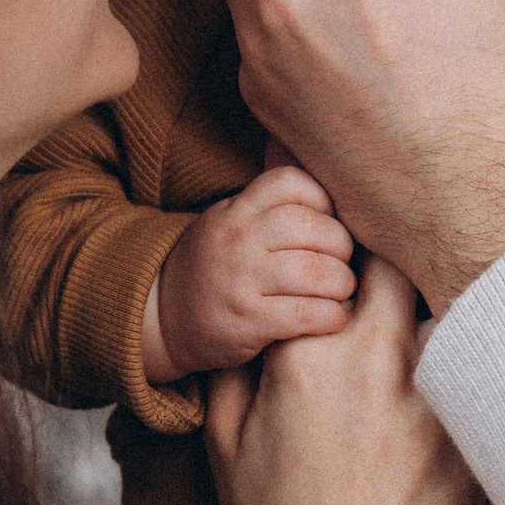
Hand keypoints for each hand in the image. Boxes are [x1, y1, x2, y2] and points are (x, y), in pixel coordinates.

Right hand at [146, 162, 357, 383]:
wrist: (162, 318)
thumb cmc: (212, 268)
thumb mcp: (228, 222)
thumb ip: (267, 206)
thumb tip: (329, 190)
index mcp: (236, 210)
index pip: (291, 183)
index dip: (322, 200)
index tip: (327, 223)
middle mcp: (239, 240)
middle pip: (315, 229)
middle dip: (341, 247)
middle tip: (341, 263)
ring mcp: (242, 280)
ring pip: (318, 273)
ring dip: (342, 284)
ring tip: (339, 291)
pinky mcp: (249, 321)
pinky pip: (310, 313)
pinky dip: (332, 317)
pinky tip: (330, 318)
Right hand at [205, 253, 480, 504]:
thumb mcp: (223, 441)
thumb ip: (236, 361)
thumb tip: (258, 310)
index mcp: (310, 352)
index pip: (343, 247)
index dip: (353, 236)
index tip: (356, 242)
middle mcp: (379, 361)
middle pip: (413, 258)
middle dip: (410, 253)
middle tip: (411, 264)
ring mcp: (439, 396)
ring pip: (465, 301)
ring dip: (454, 298)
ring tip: (456, 302)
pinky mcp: (478, 432)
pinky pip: (495, 366)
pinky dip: (490, 355)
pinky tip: (487, 363)